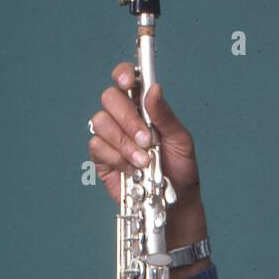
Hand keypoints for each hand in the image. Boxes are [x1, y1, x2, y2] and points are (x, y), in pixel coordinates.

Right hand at [87, 64, 203, 224]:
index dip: (123, 75)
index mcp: (143, 107)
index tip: (128, 83)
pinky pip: (97, 146)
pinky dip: (116, 158)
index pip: (126, 80)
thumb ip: (165, 116)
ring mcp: (111, 137)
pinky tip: (131, 169)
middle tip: (147, 140)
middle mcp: (124, 118)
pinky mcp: (102, 158)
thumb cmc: (180, 170)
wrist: (174, 204)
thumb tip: (153, 89)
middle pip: (109, 98)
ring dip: (123, 142)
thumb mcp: (181, 141)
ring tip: (143, 160)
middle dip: (128, 119)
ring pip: (100, 122)